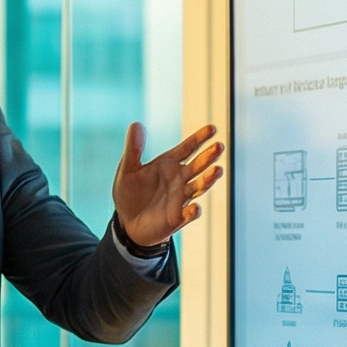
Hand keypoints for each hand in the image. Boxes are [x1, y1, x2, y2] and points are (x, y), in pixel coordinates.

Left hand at [113, 123, 224, 250]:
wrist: (127, 223)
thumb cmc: (130, 194)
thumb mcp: (127, 169)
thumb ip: (133, 148)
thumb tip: (136, 124)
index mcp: (168, 165)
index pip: (188, 148)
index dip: (199, 138)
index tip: (212, 128)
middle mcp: (179, 179)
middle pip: (197, 165)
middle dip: (208, 156)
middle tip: (219, 146)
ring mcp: (180, 198)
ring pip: (198, 187)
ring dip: (208, 179)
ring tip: (217, 170)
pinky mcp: (177, 217)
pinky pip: (188, 214)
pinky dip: (192, 211)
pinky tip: (194, 208)